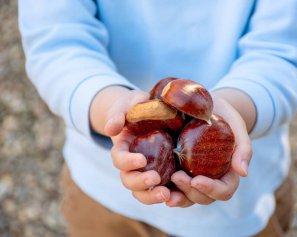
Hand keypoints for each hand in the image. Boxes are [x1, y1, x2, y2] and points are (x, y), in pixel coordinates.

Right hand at [90, 86, 170, 204]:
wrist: (151, 112)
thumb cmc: (138, 106)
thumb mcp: (128, 104)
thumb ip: (119, 114)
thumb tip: (111, 129)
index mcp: (122, 149)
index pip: (119, 160)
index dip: (128, 162)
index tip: (142, 159)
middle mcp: (131, 165)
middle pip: (129, 181)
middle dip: (140, 183)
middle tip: (156, 179)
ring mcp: (146, 172)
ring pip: (142, 193)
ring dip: (152, 197)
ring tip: (167, 195)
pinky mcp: (162, 175)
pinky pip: (161, 190)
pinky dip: (168, 196)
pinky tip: (178, 196)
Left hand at [166, 90, 253, 206]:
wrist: (205, 105)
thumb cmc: (225, 114)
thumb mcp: (236, 125)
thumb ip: (243, 147)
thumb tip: (243, 173)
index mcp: (228, 173)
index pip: (224, 190)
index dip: (211, 189)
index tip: (197, 180)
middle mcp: (211, 179)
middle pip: (203, 197)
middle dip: (190, 192)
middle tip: (176, 177)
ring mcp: (194, 177)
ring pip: (187, 198)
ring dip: (176, 197)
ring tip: (162, 189)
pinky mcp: (178, 170)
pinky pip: (172, 187)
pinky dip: (164, 189)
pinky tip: (154, 185)